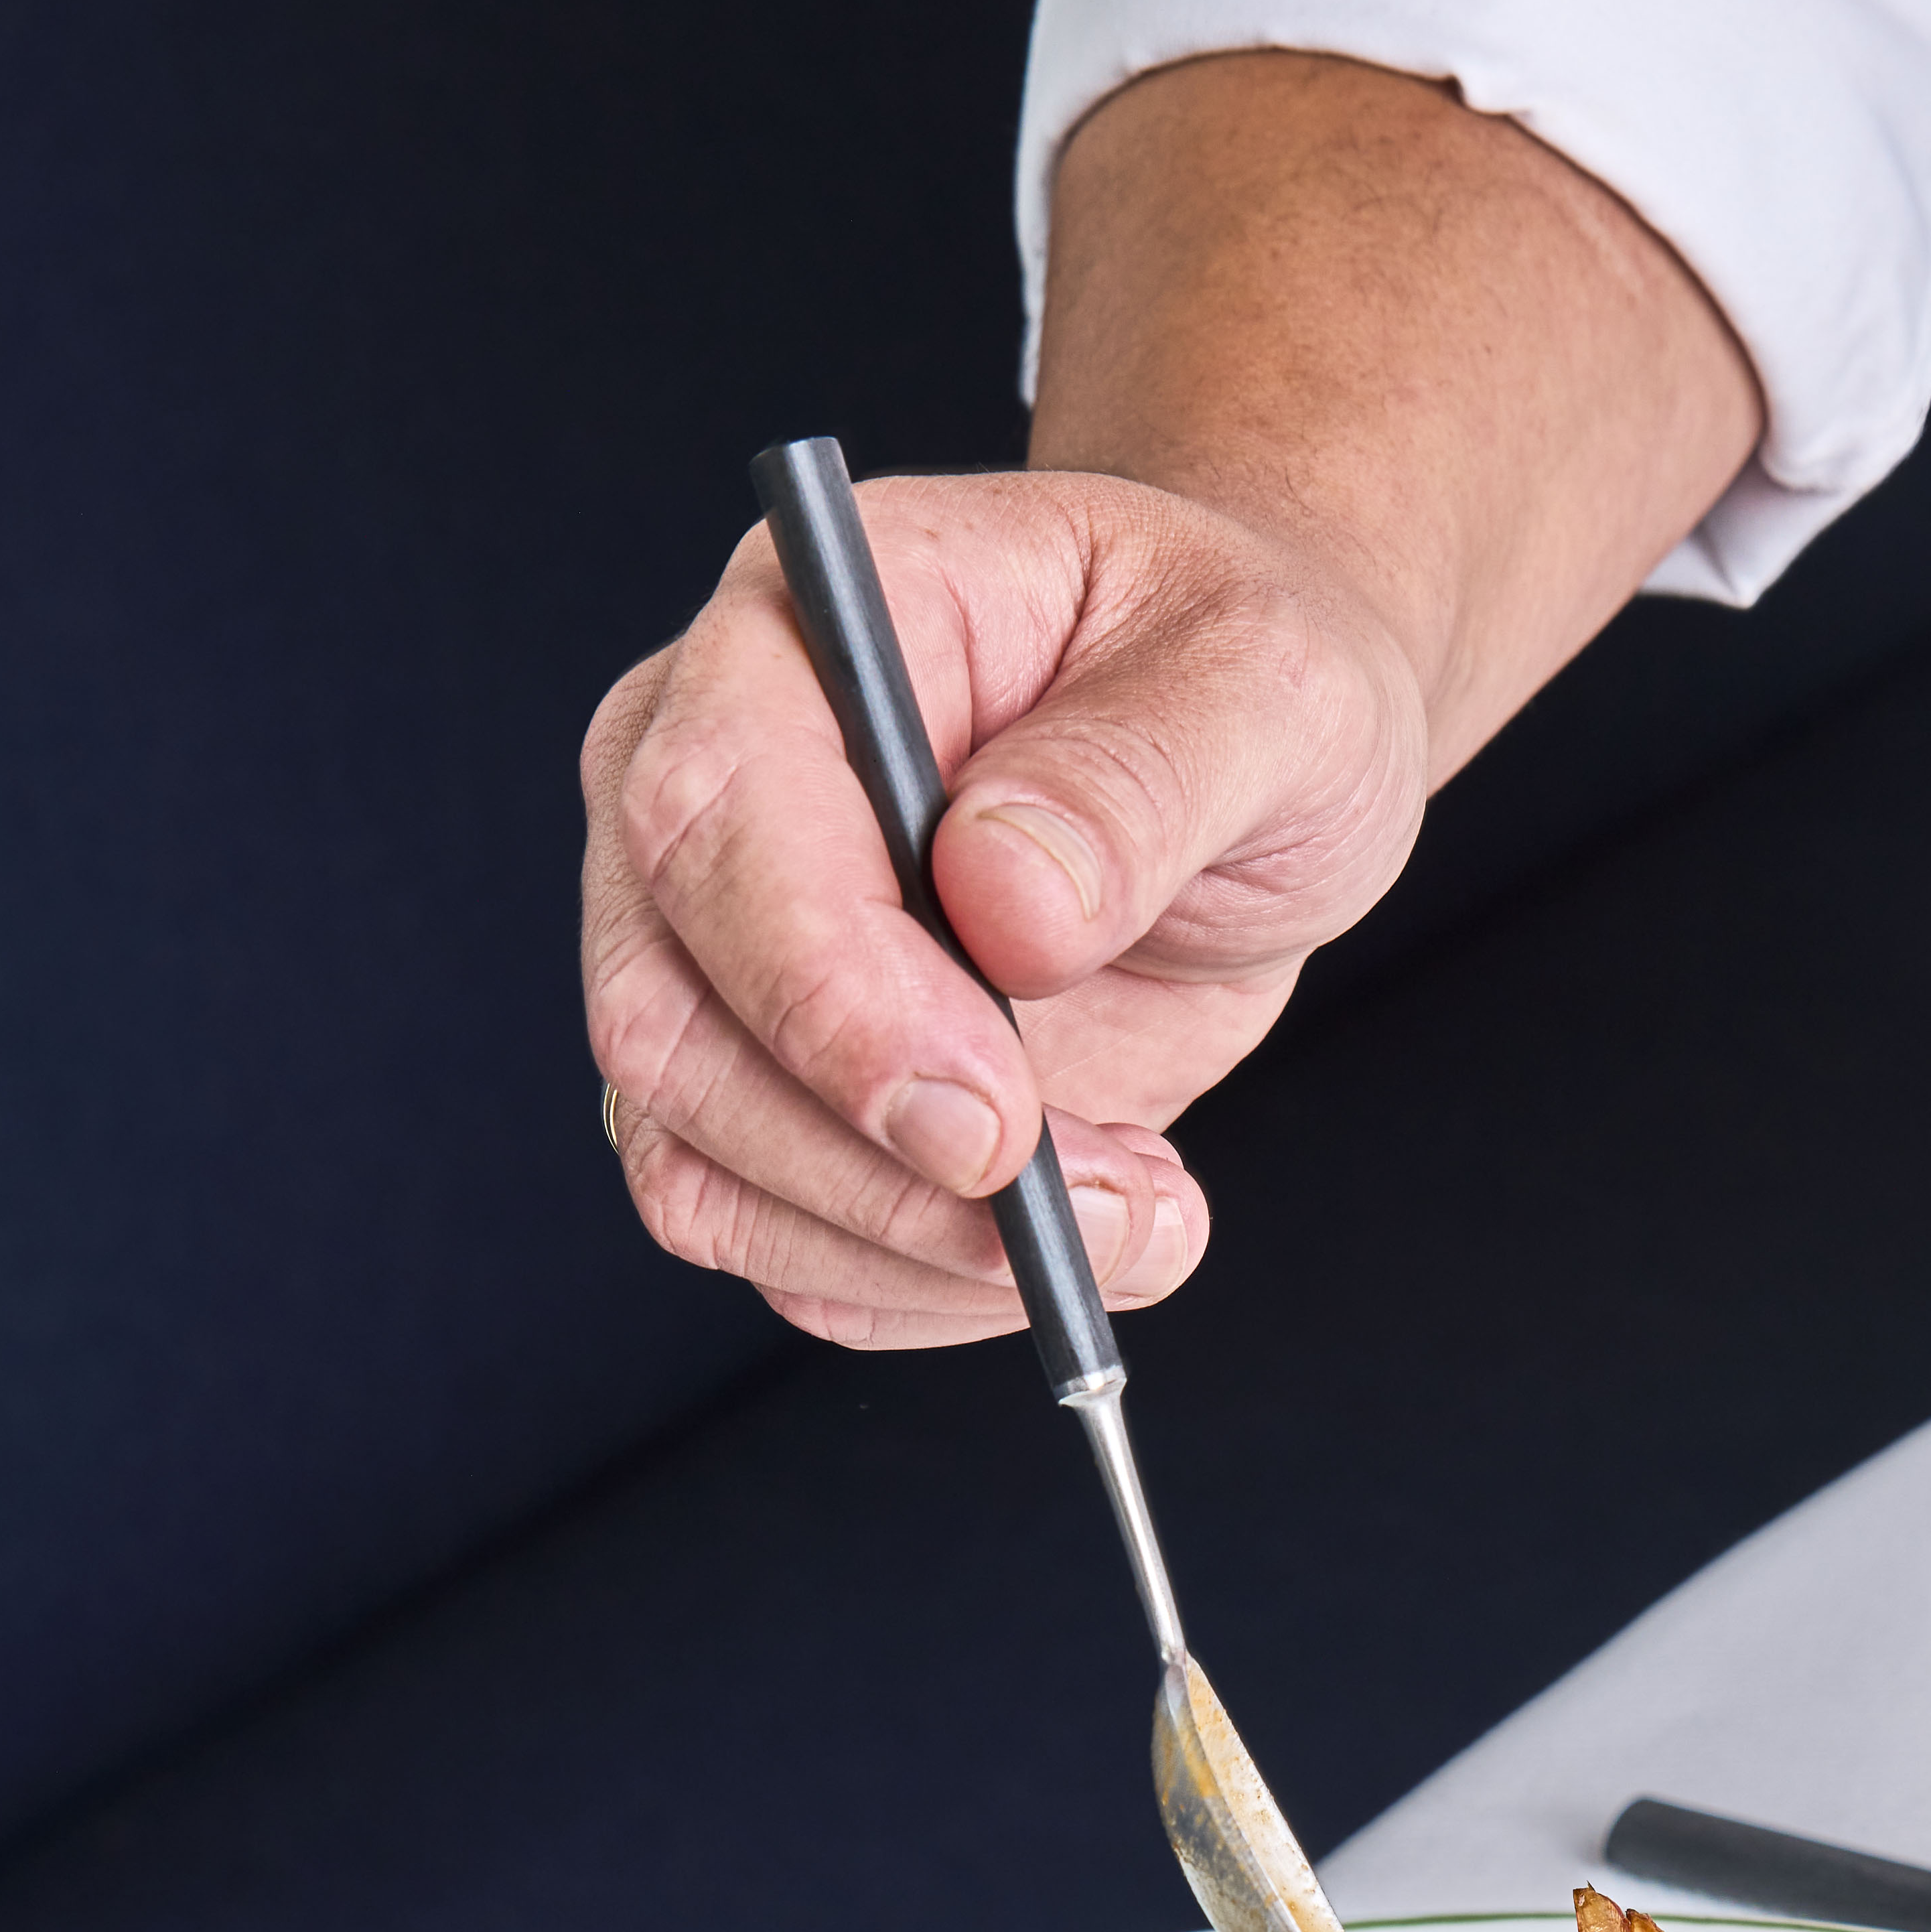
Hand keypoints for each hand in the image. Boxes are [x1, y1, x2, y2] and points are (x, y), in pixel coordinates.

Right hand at [581, 469, 1428, 1346]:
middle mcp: (702, 802)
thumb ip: (1138, 777)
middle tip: (1108, 1201)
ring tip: (1143, 1215)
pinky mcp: (771, 1103)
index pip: (710, 825)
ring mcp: (715, 967)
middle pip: (665, 1034)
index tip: (997, 1119)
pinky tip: (1083, 1236)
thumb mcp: (1265, 684)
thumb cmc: (1228, 681)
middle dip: (878, 1171)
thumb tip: (1005, 900)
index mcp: (791, 642)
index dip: (833, 1000)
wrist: (1235, 762)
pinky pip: (788, 1252)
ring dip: (924, 1255)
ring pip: (704, 1178)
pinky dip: (934, 1289)